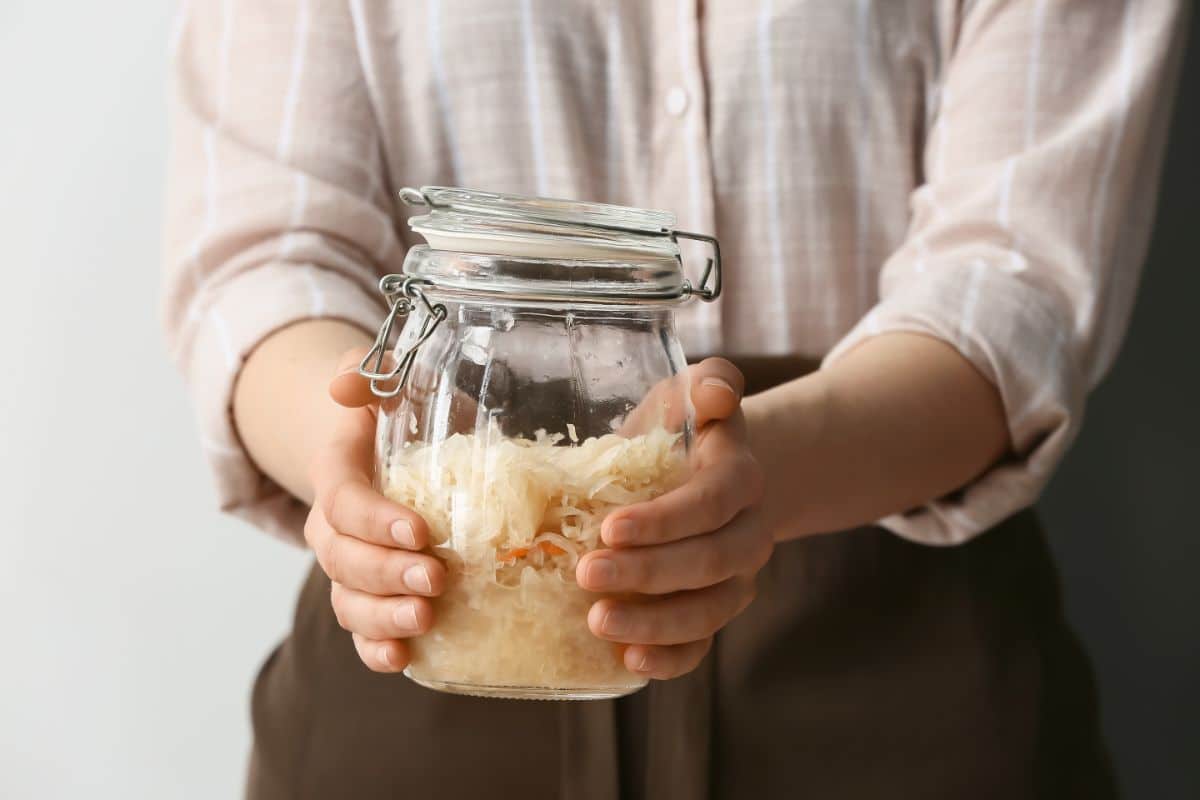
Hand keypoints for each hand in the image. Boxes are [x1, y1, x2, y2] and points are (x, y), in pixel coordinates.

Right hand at [304, 348, 445, 672]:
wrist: (385, 449)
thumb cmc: (398, 417)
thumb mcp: (391, 384)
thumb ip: (372, 375)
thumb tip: (351, 381)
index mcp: (338, 473)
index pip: (342, 501)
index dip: (375, 520)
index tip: (420, 530)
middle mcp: (333, 528)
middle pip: (344, 560)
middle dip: (387, 573)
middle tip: (434, 578)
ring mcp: (349, 568)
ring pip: (348, 602)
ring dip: (382, 617)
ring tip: (423, 619)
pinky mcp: (371, 597)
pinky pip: (361, 631)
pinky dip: (376, 649)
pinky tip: (404, 658)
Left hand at [575, 358, 770, 679]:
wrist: (700, 472)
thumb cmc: (680, 428)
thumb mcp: (688, 392)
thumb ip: (709, 382)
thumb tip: (718, 393)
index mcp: (740, 476)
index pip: (713, 502)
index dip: (666, 520)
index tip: (609, 527)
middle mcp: (748, 532)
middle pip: (711, 562)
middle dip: (649, 573)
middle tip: (586, 573)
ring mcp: (735, 579)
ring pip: (709, 611)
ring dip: (655, 623)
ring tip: (597, 621)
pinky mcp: (713, 611)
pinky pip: (703, 646)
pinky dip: (670, 660)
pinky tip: (630, 662)